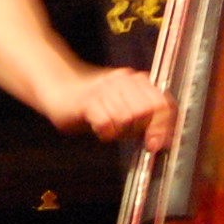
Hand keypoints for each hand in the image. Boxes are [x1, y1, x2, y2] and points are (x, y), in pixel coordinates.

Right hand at [50, 67, 176, 152]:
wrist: (60, 91)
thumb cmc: (95, 105)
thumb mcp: (126, 111)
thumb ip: (145, 122)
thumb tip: (162, 140)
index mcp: (136, 81)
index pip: (162, 102)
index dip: (163, 125)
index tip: (157, 143)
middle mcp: (123, 80)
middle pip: (145, 110)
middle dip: (138, 128)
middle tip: (125, 131)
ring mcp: (104, 89)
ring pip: (126, 117)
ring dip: (118, 130)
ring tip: (109, 127)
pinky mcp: (87, 101)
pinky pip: (105, 123)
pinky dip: (104, 132)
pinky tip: (99, 129)